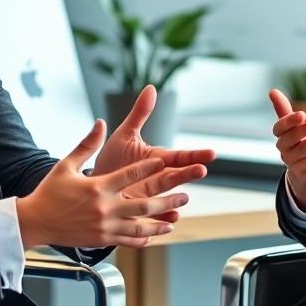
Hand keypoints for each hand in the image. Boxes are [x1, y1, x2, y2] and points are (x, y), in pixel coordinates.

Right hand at [16, 120, 191, 249]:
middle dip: (167, 199)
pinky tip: (154, 234)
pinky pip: (127, 240)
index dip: (150, 167)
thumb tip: (100, 123)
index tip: (165, 161)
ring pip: (140, 226)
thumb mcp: (66, 164)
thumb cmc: (50, 191)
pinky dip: (143, 238)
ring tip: (175, 218)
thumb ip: (86, 145)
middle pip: (143, 204)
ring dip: (160, 222)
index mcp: (98, 186)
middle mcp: (104, 207)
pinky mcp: (101, 239)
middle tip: (185, 194)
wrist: (35, 221)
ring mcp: (104, 226)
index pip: (130, 174)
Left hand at [93, 85, 214, 220]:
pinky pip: (153, 215)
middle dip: (188, 174)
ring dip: (176, 199)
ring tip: (184, 198)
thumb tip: (151, 88)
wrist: (94, 184)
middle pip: (175, 176)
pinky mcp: (138, 211)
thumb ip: (140, 114)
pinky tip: (170, 218)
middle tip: (202, 170)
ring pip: (166, 197)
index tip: (211, 154)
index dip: (194, 155)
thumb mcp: (125, 134)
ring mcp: (149, 196)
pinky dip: (162, 217)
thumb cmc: (112, 160)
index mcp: (157, 160)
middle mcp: (157, 179)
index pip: (179, 157)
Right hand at [270, 88, 305, 212]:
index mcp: (281, 137)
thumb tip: (272, 91)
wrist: (304, 170)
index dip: (289, 122)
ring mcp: (296, 166)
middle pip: (294, 142)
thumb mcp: (293, 127)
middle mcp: (285, 152)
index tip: (302, 114)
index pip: (280, 128)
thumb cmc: (299, 141)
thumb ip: (284, 109)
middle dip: (305, 133)